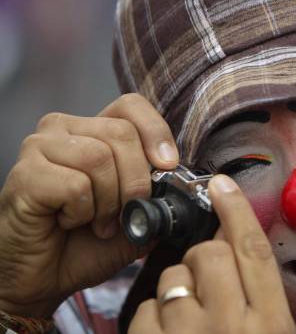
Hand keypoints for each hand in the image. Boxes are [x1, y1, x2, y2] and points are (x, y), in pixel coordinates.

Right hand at [0, 94, 178, 317]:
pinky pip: (75, 184)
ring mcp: (40, 147)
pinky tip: (67, 222)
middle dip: (136, 182)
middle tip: (124, 214)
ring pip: (99, 157)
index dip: (155, 132)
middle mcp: (64, 129)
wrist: (45, 278)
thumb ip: (160, 193)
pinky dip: (82, 213)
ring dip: (108, 202)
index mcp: (94, 130)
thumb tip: (182, 182)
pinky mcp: (25, 173)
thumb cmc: (87, 243)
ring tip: (95, 222)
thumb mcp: (138, 216)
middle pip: (122, 133)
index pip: (130, 105)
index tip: (167, 164)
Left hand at [128, 175, 295, 333]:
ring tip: (187, 318)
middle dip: (202, 257)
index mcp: (270, 324)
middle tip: (204, 280)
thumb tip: (238, 244)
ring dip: (177, 289)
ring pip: (173, 277)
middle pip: (210, 254)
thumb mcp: (270, 333)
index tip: (223, 185)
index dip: (237, 211)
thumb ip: (260, 295)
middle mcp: (231, 328)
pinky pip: (145, 308)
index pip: (254, 251)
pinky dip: (153, 318)